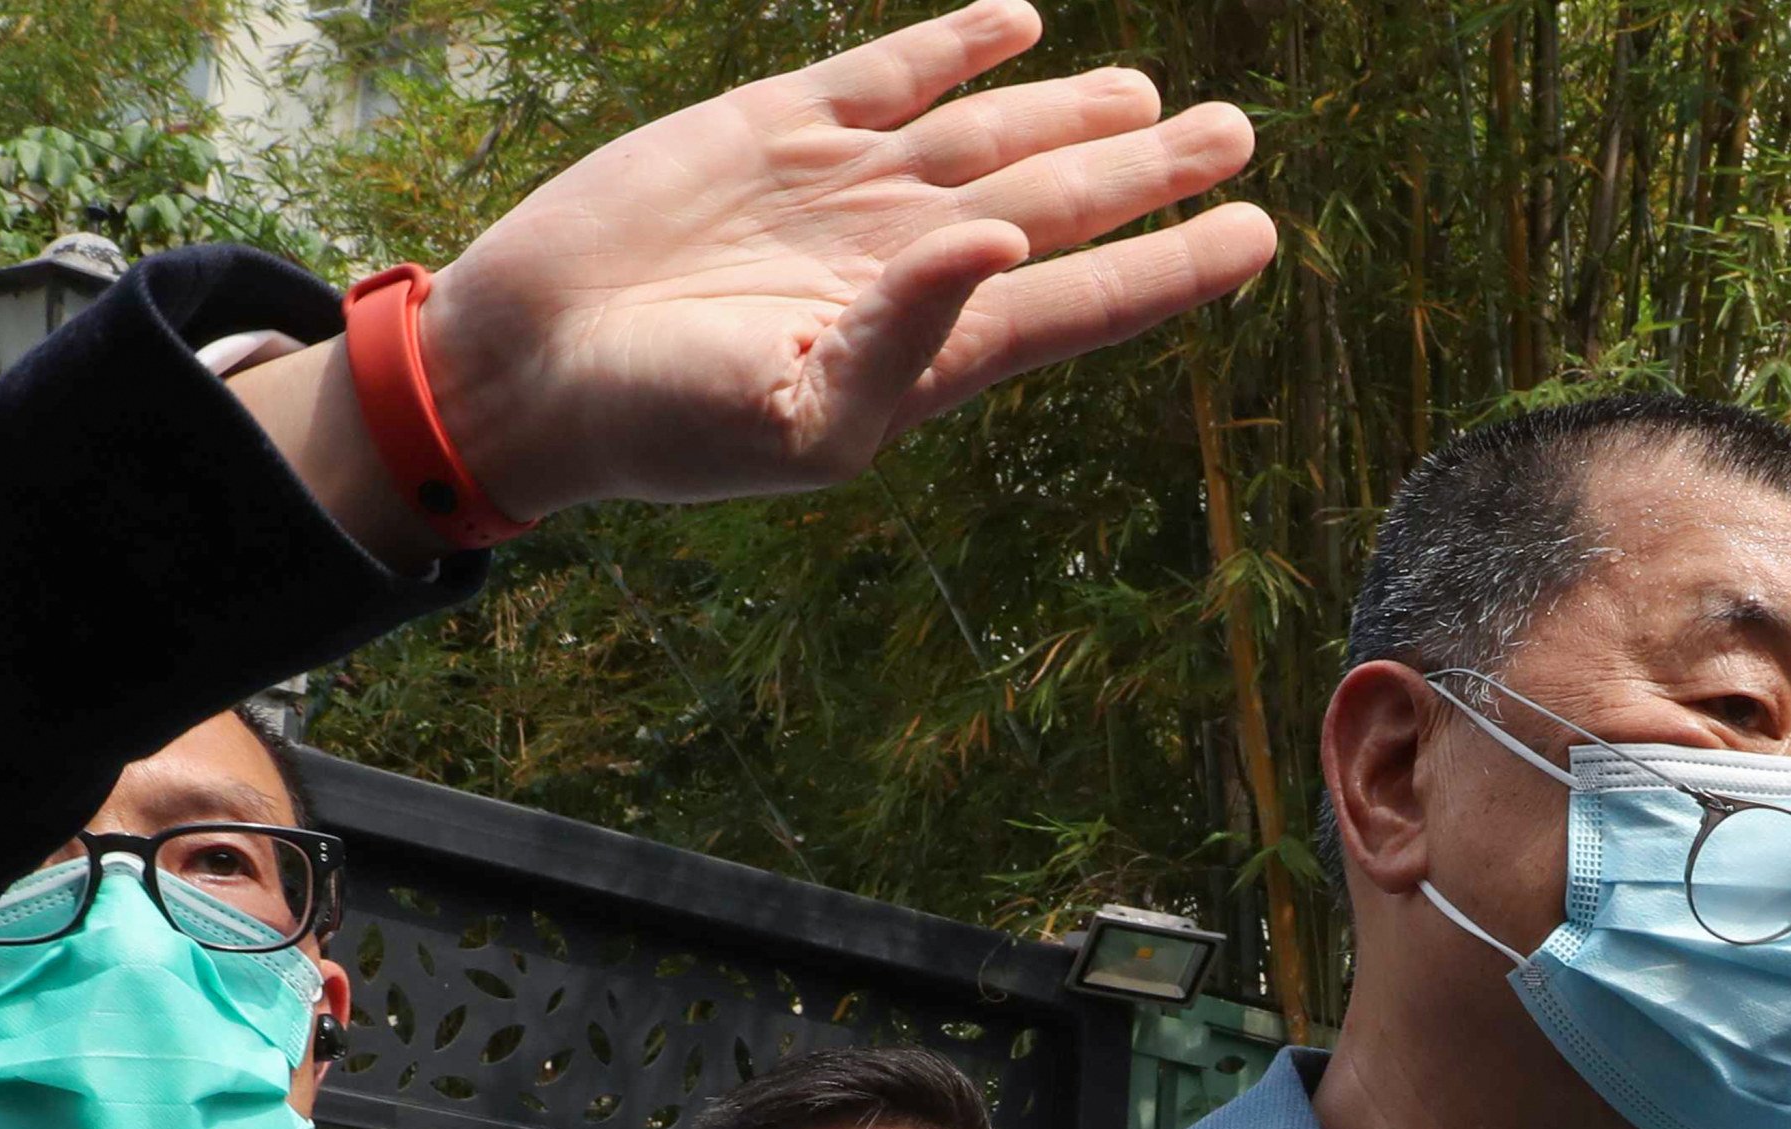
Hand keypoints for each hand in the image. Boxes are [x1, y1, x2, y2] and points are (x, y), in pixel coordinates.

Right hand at [242, 2, 1268, 551]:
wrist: (533, 367)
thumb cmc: (666, 426)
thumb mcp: (798, 418)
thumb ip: (905, 340)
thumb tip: (1002, 243)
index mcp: (935, 349)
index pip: (1085, 299)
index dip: (1174, 266)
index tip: (1257, 238)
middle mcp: (911, 262)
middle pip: (1063, 202)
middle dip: (1152, 169)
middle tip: (1240, 135)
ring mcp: (849, 188)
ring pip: (993, 133)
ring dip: (1076, 108)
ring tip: (1158, 94)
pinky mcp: (778, 127)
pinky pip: (890, 74)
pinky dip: (957, 47)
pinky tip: (1021, 27)